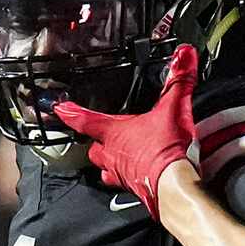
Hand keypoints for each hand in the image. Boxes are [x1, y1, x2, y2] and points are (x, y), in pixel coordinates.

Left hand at [52, 42, 199, 215]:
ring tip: (119, 156)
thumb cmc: (166, 150)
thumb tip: (185, 55)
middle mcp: (113, 155)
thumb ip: (179, 80)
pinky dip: (129, 178)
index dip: (70, 113)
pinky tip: (141, 173)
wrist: (174, 187)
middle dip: (95, 143)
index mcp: (115, 133)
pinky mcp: (135, 190)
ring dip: (109, 163)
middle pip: (94, 149)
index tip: (59, 109)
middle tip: (99, 137)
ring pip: (106, 170)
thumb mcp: (174, 107)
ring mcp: (122, 175)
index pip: (85, 120)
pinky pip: (124, 183)